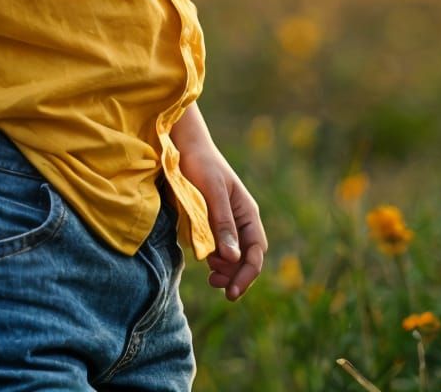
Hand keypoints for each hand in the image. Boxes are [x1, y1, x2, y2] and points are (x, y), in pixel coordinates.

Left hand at [176, 139, 266, 301]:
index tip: (232, 292)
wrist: (184, 147)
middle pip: (247, 258)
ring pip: (233, 258)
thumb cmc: (201, 165)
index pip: (256, 251)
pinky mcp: (211, 224)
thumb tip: (233, 257)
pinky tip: (207, 265)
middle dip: (236, 276)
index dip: (248, 274)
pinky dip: (216, 262)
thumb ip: (223, 224)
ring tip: (211, 277)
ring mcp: (226, 224)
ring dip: (226, 272)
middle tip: (216, 285)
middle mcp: (240, 221)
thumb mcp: (213, 193)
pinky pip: (220, 250)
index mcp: (247, 213)